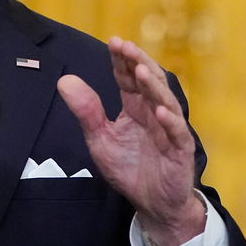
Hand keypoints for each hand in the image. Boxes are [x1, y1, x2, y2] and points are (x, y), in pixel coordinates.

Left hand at [57, 37, 205, 245]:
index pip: (128, 78)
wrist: (151, 203)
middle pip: (149, 82)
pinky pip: (177, 133)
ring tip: (140, 70)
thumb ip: (86, 111)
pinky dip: (169, 121)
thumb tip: (64, 80)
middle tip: (125, 46)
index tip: (113, 42)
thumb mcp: (99, 139)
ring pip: (165, 102)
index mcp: (135, 108)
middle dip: (138, 63)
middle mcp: (154, 113)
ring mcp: (169, 130)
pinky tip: (158, 110)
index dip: (121, 61)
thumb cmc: (129, 168)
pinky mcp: (180, 151)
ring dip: (153, 86)